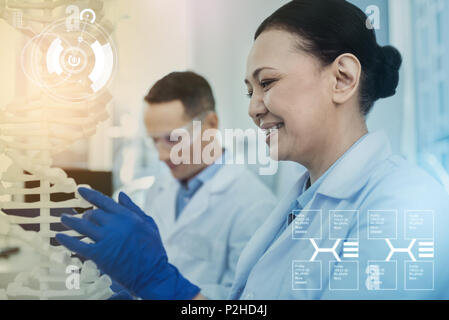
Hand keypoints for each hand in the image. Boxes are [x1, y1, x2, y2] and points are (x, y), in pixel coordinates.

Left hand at [55, 187, 199, 299]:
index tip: (80, 190)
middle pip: (92, 214)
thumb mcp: (148, 223)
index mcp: (127, 216)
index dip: (90, 194)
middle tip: (81, 217)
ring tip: (63, 218)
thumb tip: (121, 194)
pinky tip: (60, 236)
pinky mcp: (99, 255)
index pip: (103, 201)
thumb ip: (133, 208)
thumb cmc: (153, 249)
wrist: (152, 273)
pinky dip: (67, 240)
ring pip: (82, 226)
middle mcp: (114, 224)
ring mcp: (106, 239)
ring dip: (70, 221)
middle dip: (85, 215)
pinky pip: (78, 245)